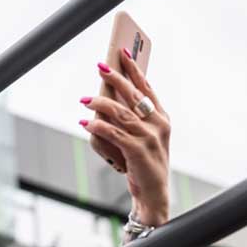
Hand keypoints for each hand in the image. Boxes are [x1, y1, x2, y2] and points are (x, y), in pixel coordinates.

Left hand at [81, 48, 170, 225]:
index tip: (122, 52)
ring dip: (100, 103)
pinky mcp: (138, 152)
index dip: (134, 69)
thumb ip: (132, 118)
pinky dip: (98, 127)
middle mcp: (159, 125)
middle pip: (134, 95)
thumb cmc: (144, 163)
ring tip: (85, 99)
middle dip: (116, 78)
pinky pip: (114, 134)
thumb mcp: (144, 137)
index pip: (147, 87)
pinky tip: (85, 122)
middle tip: (100, 66)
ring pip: (121, 112)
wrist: (154, 194)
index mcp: (162, 118)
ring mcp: (150, 138)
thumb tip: (106, 98)